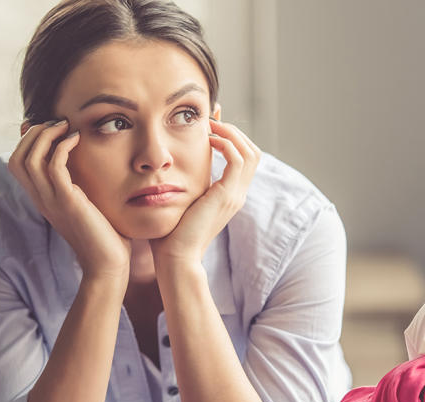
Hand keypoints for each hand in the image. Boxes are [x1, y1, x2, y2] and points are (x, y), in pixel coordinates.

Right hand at [7, 119, 130, 281]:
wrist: (107, 264)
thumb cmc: (103, 235)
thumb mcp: (85, 204)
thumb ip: (77, 186)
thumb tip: (82, 169)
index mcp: (42, 199)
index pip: (18, 163)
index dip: (28, 140)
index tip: (49, 126)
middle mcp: (41, 199)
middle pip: (17, 157)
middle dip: (34, 133)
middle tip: (57, 122)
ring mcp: (52, 201)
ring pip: (30, 159)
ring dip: (46, 135)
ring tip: (65, 126)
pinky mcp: (68, 202)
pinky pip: (54, 166)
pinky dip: (62, 146)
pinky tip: (77, 139)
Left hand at [150, 118, 259, 267]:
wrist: (176, 258)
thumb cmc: (170, 234)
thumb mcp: (180, 201)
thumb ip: (183, 183)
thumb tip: (170, 166)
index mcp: (229, 197)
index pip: (243, 159)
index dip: (232, 138)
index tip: (211, 123)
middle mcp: (237, 195)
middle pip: (254, 152)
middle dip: (235, 132)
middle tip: (212, 120)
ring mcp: (235, 196)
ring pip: (250, 152)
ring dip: (232, 134)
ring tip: (211, 126)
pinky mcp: (227, 195)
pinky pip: (237, 159)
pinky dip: (226, 144)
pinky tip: (207, 139)